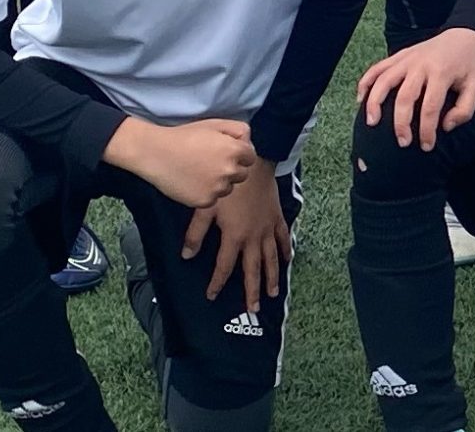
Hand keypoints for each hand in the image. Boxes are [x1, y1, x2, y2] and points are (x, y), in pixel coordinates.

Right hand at [106, 117, 254, 208]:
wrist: (156, 153)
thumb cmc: (185, 136)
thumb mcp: (215, 124)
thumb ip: (239, 131)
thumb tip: (248, 143)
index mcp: (235, 151)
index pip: (250, 157)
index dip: (238, 154)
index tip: (224, 152)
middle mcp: (229, 171)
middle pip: (242, 174)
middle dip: (231, 169)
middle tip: (211, 162)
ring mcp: (217, 188)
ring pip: (228, 188)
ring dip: (220, 182)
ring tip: (200, 171)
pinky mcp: (205, 201)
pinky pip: (213, 198)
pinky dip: (206, 192)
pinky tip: (193, 181)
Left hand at [184, 155, 292, 310]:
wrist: (255, 165)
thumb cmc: (229, 186)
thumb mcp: (206, 208)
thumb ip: (196, 233)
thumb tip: (186, 255)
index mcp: (234, 237)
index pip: (224, 266)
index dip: (217, 282)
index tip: (212, 296)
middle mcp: (253, 238)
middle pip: (253, 269)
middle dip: (252, 290)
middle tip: (254, 308)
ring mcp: (267, 229)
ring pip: (271, 258)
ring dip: (272, 277)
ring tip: (274, 293)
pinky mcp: (277, 218)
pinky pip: (283, 238)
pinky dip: (286, 250)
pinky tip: (288, 260)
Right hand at [356, 27, 474, 150]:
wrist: (461, 35)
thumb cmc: (467, 66)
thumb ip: (464, 110)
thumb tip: (445, 127)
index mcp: (442, 73)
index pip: (430, 107)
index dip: (427, 130)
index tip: (427, 146)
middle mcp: (421, 65)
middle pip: (405, 97)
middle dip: (401, 123)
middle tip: (402, 142)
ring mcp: (407, 59)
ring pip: (384, 80)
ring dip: (375, 102)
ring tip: (371, 123)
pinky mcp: (398, 56)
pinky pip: (377, 68)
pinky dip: (366, 82)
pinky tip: (360, 99)